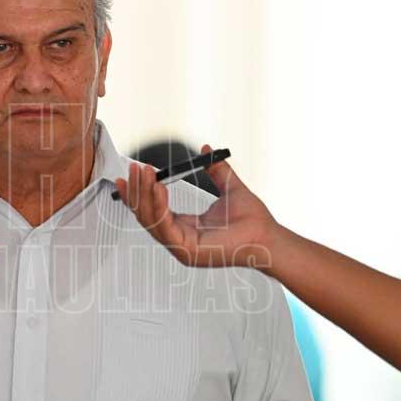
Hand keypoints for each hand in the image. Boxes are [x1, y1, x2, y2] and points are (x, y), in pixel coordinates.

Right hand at [114, 144, 280, 268]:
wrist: (268, 235)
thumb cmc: (253, 221)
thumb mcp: (230, 187)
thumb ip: (217, 171)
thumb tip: (208, 150)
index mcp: (186, 228)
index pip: (154, 211)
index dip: (142, 192)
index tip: (135, 173)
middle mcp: (180, 240)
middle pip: (146, 215)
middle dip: (136, 191)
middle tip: (132, 169)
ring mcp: (181, 248)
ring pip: (151, 220)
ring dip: (144, 194)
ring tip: (143, 173)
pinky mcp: (187, 251)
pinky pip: (164, 226)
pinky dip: (158, 205)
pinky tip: (157, 187)